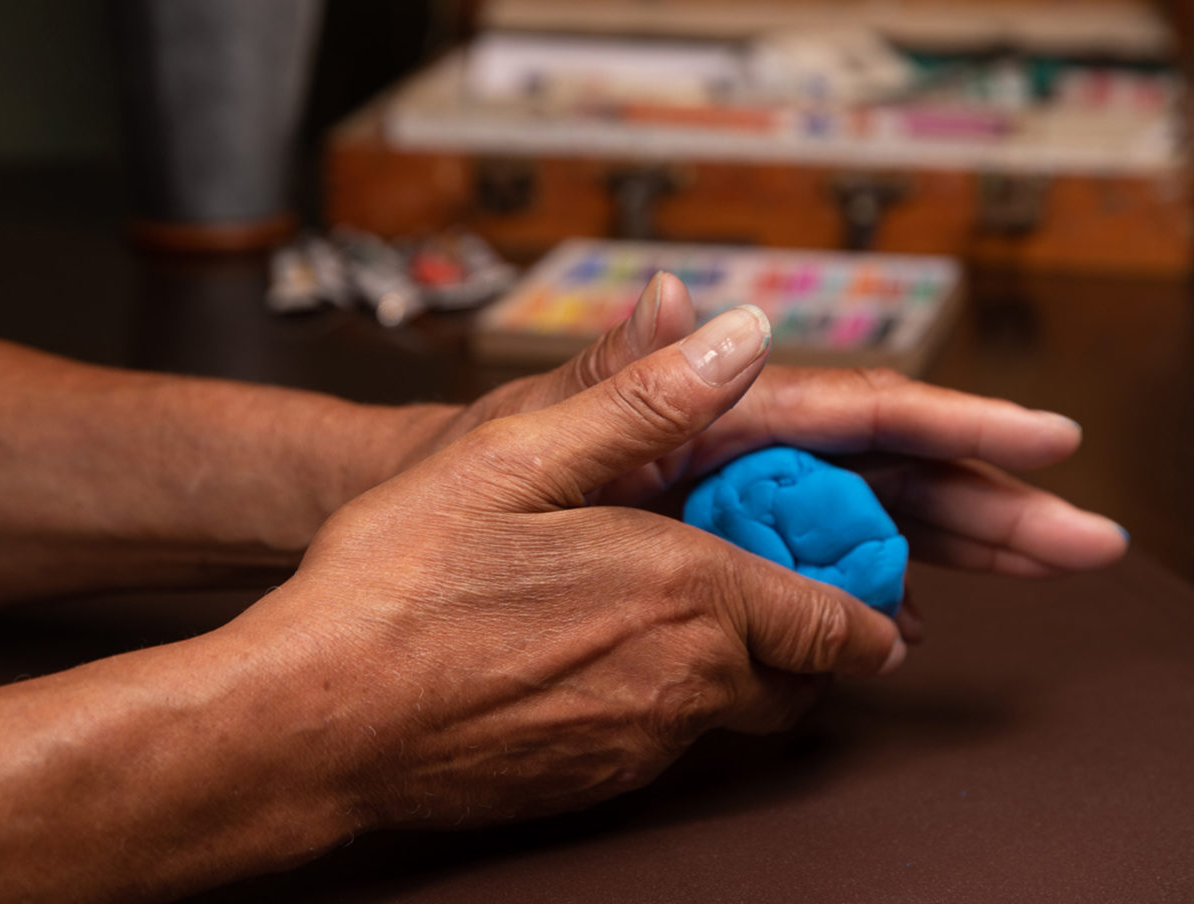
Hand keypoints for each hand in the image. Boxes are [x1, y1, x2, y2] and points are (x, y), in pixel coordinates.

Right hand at [228, 305, 902, 827]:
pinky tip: (605, 656)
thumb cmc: (399, 586)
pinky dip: (670, 701)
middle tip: (794, 596)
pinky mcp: (595, 784)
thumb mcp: (518, 455)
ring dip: (741, 669)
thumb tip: (742, 335)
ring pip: (735, 713)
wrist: (316, 723)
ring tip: (689, 614)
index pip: (834, 622)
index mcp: (687, 592)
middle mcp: (684, 681)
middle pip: (802, 679)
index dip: (867, 609)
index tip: (878, 595)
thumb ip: (645, 398)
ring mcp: (641, 744)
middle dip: (815, 642)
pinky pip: (668, 742)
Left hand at [402, 273, 1127, 637]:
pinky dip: (870, 601)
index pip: (857, 415)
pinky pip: (810, 580)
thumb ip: (620, 379)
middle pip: (893, 475)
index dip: (962, 428)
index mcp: (710, 414)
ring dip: (962, 547)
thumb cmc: (460, 491)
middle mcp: (736, 456)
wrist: (408, 572)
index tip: (1048, 442)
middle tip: (1089, 541)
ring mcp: (730, 515)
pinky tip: (911, 626)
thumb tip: (709, 312)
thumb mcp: (526, 435)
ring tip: (1049, 566)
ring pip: (871, 526)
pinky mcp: (713, 572)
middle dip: (997, 504)